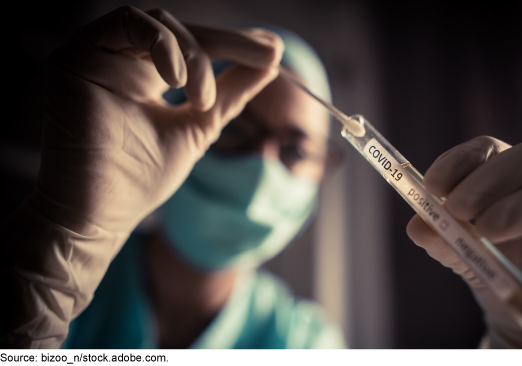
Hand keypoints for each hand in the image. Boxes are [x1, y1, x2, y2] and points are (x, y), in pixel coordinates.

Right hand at [32, 6, 282, 234]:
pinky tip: (179, 82)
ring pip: (161, 23)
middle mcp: (124, 61)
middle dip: (230, 40)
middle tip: (268, 55)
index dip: (235, 44)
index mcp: (147, 77)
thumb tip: (270, 61)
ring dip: (195, 56)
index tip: (273, 53)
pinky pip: (126, 23)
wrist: (101, 214)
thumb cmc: (142, 178)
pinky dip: (162, 44)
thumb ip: (230, 92)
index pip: (195, 46)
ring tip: (203, 101)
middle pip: (182, 30)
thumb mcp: (200, 127)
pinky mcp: (76, 57)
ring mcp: (100, 56)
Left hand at [406, 136, 521, 347]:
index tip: (433, 187)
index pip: (487, 150)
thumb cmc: (500, 270)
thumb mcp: (463, 256)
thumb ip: (441, 239)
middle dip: (489, 181)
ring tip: (489, 232)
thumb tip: (417, 225)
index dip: (459, 163)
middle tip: (459, 210)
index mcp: (509, 175)